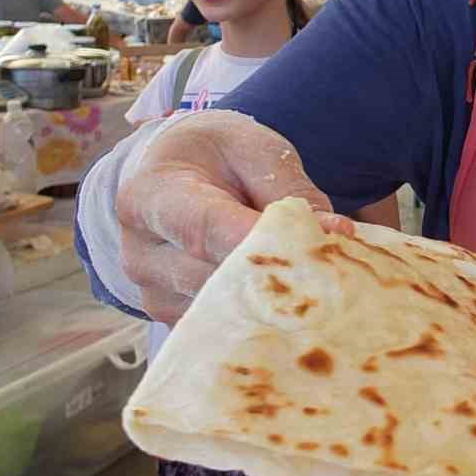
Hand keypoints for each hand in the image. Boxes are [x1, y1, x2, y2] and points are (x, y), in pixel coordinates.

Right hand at [116, 112, 349, 324]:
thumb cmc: (220, 155)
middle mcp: (140, 251)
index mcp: (150, 195)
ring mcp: (152, 292)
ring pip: (226, 308)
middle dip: (278, 273)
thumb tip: (334, 234)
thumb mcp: (256, 150)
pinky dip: (263, 312)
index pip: (205, 228)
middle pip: (216, 277)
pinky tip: (293, 293)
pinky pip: (225, 325)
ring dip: (276, 296)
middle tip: (335, 266)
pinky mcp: (172, 319)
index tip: (310, 247)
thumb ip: (290, 189)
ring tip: (317, 274)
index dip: (259, 242)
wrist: (181, 172)